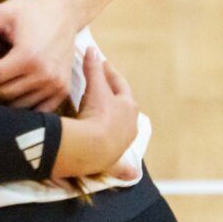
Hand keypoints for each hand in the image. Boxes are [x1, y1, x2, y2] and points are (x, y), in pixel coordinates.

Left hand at [0, 0, 80, 108]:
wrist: (64, 10)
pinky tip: (14, 94)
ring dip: (5, 101)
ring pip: (20, 106)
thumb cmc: (30, 10)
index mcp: (28, 57)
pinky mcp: (63, 89)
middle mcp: (44, 74)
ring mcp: (56, 84)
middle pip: (4, 95)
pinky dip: (25, 107)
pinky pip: (39, 110)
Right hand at [53, 48, 140, 179]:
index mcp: (128, 105)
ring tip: (109, 122)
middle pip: (125, 107)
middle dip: (117, 98)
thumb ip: (92, 69)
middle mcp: (131, 124)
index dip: (109, 73)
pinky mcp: (115, 161)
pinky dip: (125, 167)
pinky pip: (122, 164)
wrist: (91, 147)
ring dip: (119, 125)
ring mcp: (124, 143)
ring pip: (125, 131)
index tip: (102, 65)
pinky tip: (130, 171)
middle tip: (106, 90)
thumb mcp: (94, 89)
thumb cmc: (96, 114)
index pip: (119, 84)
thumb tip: (92, 49)